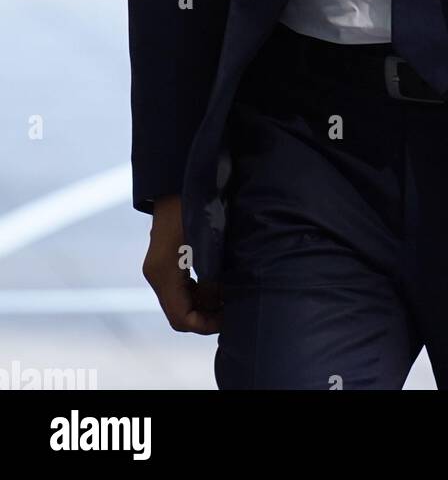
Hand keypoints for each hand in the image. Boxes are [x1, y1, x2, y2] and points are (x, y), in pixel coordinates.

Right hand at [142, 194, 223, 333]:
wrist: (179, 180)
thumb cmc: (196, 207)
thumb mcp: (208, 243)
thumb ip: (212, 275)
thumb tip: (221, 298)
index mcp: (163, 273)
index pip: (181, 318)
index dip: (205, 324)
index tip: (229, 316)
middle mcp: (156, 274)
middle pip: (179, 313)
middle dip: (207, 315)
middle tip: (233, 306)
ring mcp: (158, 268)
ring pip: (180, 302)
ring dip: (204, 303)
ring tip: (229, 293)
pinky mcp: (164, 261)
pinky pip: (180, 288)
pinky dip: (199, 291)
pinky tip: (219, 281)